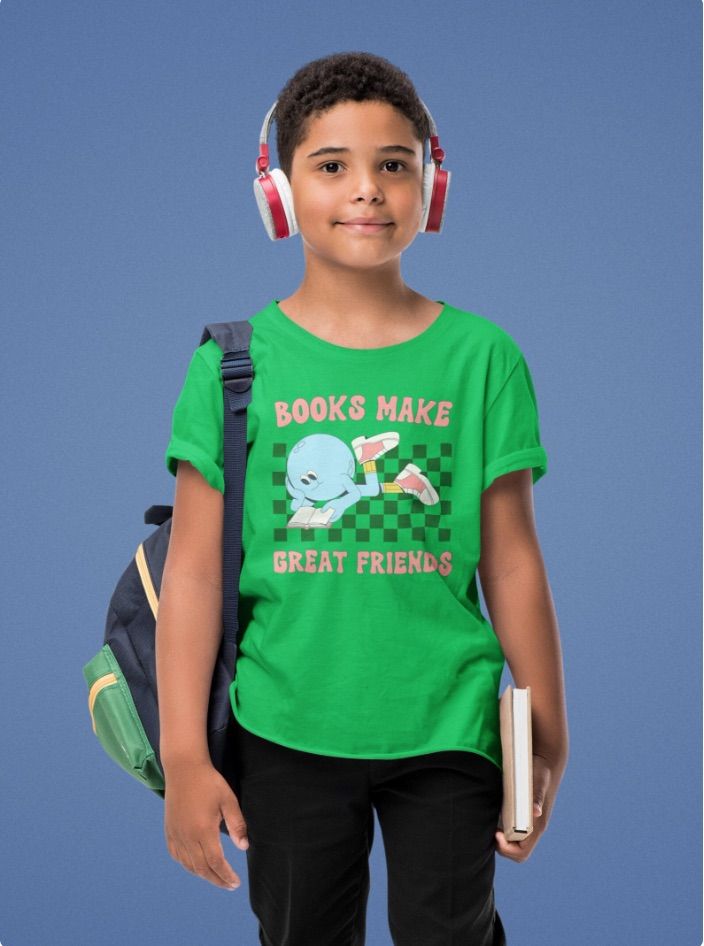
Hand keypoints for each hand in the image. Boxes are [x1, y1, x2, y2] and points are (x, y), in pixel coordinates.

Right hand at [164, 760, 249, 889]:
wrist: (183, 768)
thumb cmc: (209, 782)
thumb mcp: (228, 800)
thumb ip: (237, 824)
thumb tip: (243, 847)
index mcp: (203, 830)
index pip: (216, 862)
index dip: (226, 875)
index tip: (236, 882)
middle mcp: (187, 836)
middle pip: (202, 868)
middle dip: (216, 879)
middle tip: (229, 885)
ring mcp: (176, 834)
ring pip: (188, 864)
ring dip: (203, 874)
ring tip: (216, 877)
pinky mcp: (169, 830)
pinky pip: (177, 855)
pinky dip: (187, 864)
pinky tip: (195, 865)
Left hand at [495, 753, 563, 861]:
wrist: (546, 761)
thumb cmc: (541, 771)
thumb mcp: (538, 781)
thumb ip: (536, 797)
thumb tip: (535, 812)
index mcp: (538, 825)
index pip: (522, 852)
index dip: (507, 848)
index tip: (496, 833)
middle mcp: (534, 827)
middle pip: (516, 852)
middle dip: (502, 847)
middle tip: (491, 830)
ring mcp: (528, 822)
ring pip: (513, 843)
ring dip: (501, 839)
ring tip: (490, 825)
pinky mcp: (522, 814)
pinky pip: (511, 831)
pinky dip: (501, 830)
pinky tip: (492, 816)